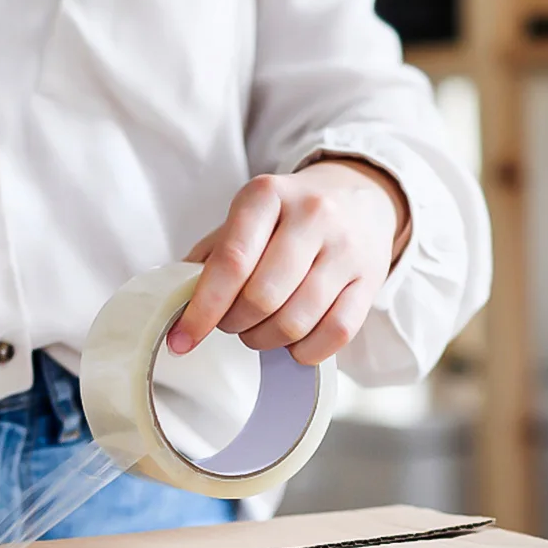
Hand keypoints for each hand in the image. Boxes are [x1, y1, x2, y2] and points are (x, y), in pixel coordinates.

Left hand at [169, 158, 407, 363]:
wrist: (359, 198)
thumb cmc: (289, 218)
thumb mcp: (247, 217)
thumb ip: (211, 255)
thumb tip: (177, 304)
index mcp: (267, 195)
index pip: (231, 261)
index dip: (202, 309)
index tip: (181, 341)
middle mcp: (311, 215)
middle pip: (262, 297)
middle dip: (236, 324)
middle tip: (231, 323)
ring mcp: (345, 249)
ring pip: (296, 321)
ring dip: (266, 340)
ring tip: (260, 331)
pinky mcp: (370, 280)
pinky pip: (335, 334)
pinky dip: (305, 352)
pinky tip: (293, 343)